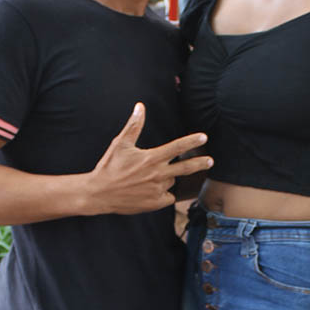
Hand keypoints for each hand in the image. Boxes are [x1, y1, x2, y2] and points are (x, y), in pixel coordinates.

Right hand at [86, 102, 212, 214]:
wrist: (99, 193)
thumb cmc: (109, 167)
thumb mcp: (120, 144)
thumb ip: (134, 126)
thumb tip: (140, 106)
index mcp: (150, 158)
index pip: (177, 147)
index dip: (191, 141)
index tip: (204, 137)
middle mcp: (157, 174)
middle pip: (185, 168)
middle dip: (200, 163)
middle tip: (210, 161)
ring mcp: (157, 190)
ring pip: (171, 181)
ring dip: (167, 178)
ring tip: (148, 178)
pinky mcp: (154, 203)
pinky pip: (167, 197)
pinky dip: (163, 194)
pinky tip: (150, 191)